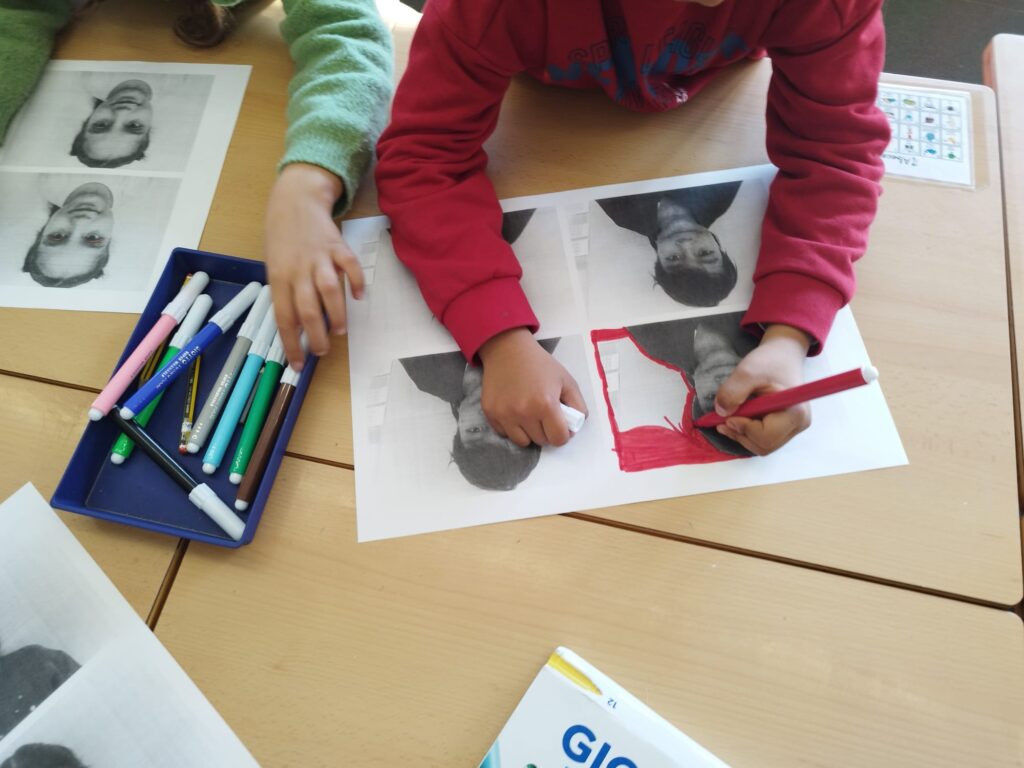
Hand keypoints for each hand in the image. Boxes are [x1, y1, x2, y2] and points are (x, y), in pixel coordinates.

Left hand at [264, 163, 363, 370]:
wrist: (295, 200)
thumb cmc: (283, 238)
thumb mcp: (275, 266)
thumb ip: (287, 292)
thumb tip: (300, 326)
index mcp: (279, 278)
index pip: (284, 318)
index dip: (291, 344)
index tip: (298, 364)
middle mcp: (298, 270)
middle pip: (307, 310)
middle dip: (316, 336)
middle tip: (323, 351)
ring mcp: (318, 258)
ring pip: (328, 291)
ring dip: (336, 314)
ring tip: (341, 331)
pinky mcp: (337, 246)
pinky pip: (350, 266)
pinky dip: (356, 281)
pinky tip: (359, 295)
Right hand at [478, 328, 587, 447]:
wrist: (508, 350)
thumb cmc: (540, 365)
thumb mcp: (567, 380)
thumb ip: (578, 406)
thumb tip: (574, 428)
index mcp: (545, 404)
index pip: (558, 439)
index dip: (563, 434)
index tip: (560, 425)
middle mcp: (524, 413)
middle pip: (541, 441)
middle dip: (546, 431)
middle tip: (545, 415)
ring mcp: (505, 414)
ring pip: (522, 442)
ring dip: (529, 433)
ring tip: (530, 415)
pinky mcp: (490, 413)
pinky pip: (505, 434)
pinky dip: (512, 428)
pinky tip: (515, 411)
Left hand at [712, 324, 811, 455]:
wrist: (783, 355)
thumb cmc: (770, 361)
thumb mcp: (746, 371)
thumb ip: (732, 392)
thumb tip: (721, 413)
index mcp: (795, 412)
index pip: (766, 437)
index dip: (743, 429)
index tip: (728, 416)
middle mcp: (798, 424)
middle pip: (764, 446)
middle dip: (740, 434)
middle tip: (722, 420)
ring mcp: (793, 428)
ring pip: (762, 446)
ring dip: (741, 435)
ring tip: (729, 418)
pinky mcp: (785, 428)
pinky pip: (763, 440)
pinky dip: (747, 433)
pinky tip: (738, 419)